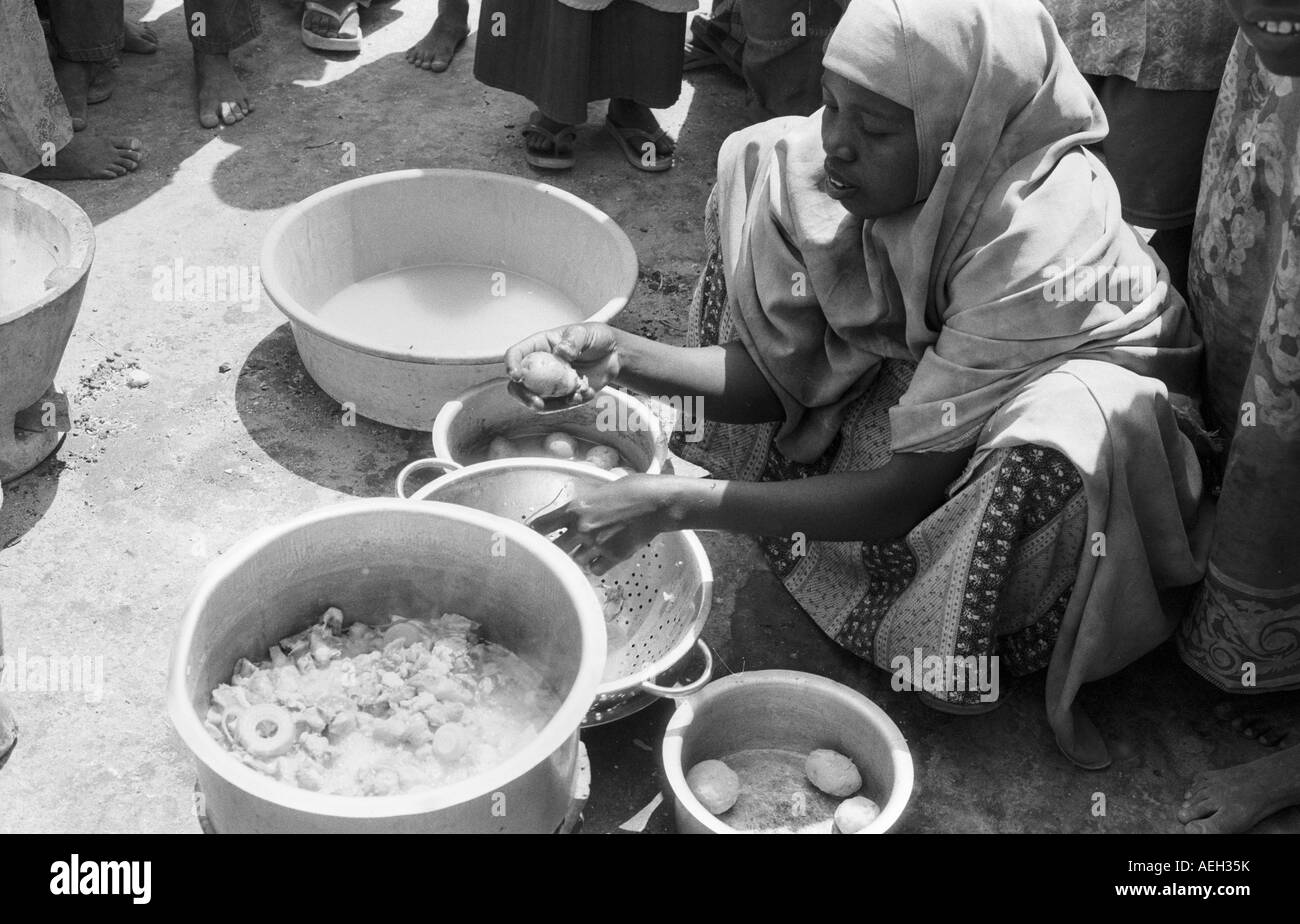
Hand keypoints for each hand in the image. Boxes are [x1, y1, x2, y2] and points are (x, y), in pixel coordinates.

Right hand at [504, 323, 620, 410]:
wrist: (615, 355)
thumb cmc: (596, 338)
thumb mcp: (585, 331)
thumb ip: (573, 339)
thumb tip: (561, 352)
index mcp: (539, 345)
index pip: (516, 354)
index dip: (511, 364)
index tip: (516, 375)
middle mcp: (540, 366)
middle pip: (518, 385)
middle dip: (523, 396)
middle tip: (537, 403)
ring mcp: (549, 383)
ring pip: (536, 400)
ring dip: (550, 405)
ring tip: (574, 396)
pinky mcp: (562, 396)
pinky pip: (558, 406)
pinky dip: (570, 404)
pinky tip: (586, 393)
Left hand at [529, 474, 682, 573]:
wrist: (657, 503)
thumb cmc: (630, 490)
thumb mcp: (598, 492)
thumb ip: (580, 507)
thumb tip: (567, 519)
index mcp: (574, 509)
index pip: (539, 527)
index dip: (534, 534)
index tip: (534, 537)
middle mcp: (581, 528)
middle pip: (554, 549)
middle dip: (557, 548)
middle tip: (562, 546)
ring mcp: (597, 545)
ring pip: (574, 561)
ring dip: (578, 557)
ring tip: (589, 548)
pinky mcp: (613, 557)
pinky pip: (594, 570)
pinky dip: (596, 566)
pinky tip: (602, 557)